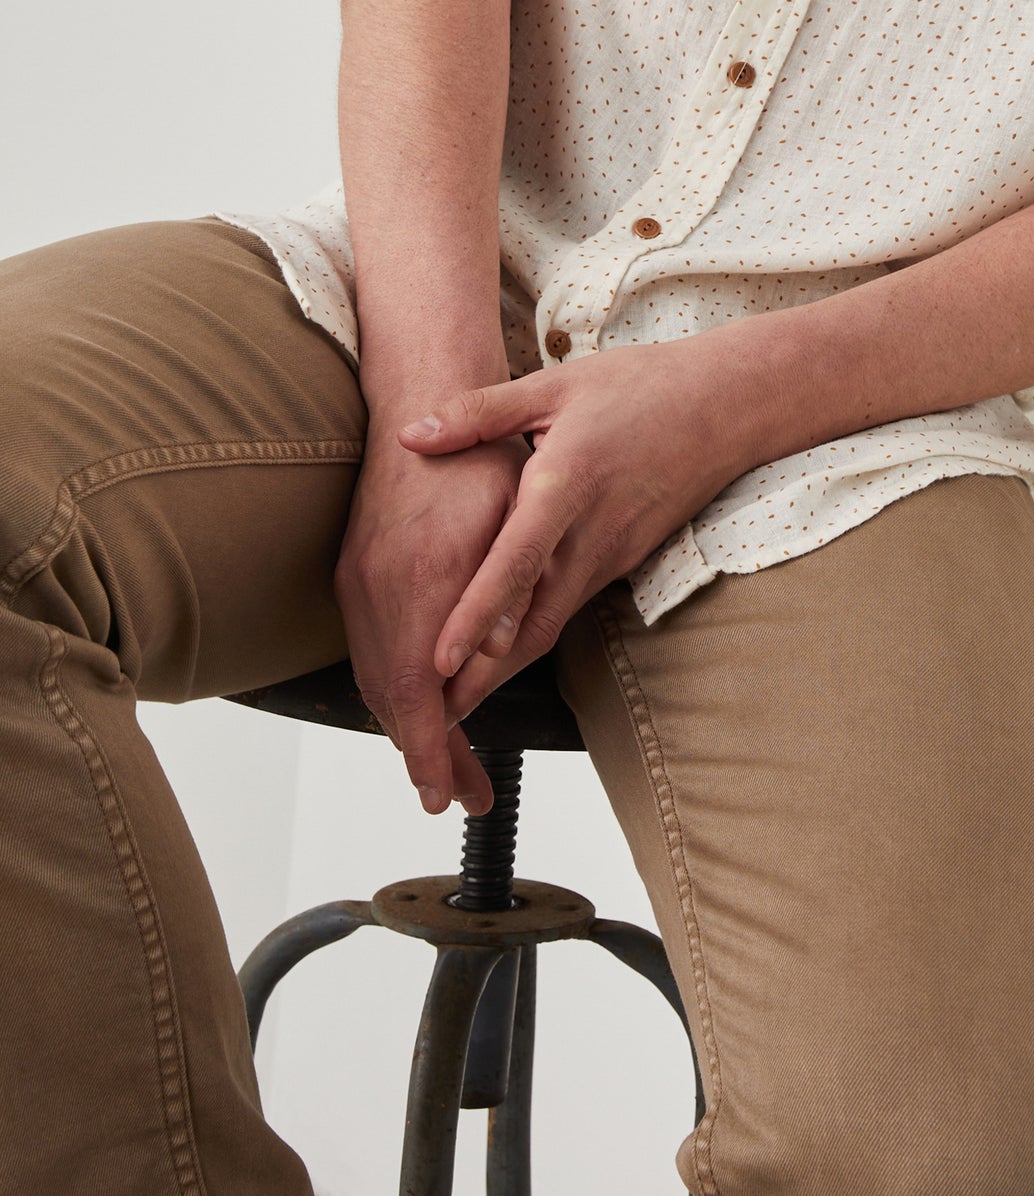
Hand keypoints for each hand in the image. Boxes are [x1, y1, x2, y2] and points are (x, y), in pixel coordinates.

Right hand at [334, 418, 525, 816]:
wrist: (420, 397)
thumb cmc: (480, 456)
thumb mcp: (516, 515)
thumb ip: (505, 589)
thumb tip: (496, 659)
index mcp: (420, 578)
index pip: (417, 690)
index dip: (430, 749)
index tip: (444, 794)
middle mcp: (377, 588)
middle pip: (392, 698)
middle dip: (425, 756)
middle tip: (461, 798)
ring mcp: (359, 582)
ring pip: (376, 678)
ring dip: (410, 726)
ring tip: (448, 767)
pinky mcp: (355, 573)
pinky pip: (369, 648)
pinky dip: (395, 689)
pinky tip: (423, 706)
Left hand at [397, 339, 760, 722]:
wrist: (729, 406)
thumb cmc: (641, 386)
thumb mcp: (555, 385)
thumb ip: (479, 413)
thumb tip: (410, 434)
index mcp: (567, 484)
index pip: (516, 562)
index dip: (475, 615)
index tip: (439, 661)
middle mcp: (592, 533)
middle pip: (535, 621)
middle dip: (484, 674)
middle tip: (433, 719)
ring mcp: (614, 553)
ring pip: (553, 622)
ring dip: (506, 664)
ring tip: (456, 700)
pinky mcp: (626, 561)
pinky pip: (572, 603)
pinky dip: (534, 633)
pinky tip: (501, 647)